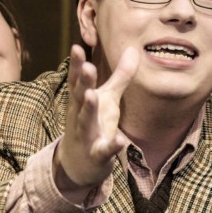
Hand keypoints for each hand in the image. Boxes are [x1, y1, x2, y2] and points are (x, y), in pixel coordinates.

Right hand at [55, 44, 136, 190]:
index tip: (77, 47)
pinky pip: (104, 151)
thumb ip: (120, 77)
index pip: (78, 81)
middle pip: (80, 97)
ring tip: (93, 96)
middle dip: (83, 82)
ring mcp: (87, 136)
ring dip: (89, 109)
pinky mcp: (97, 155)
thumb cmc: (95, 125)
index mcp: (81, 101)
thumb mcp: (108, 100)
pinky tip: (121, 141)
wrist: (78, 165)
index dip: (77, 65)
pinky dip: (112, 146)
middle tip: (87, 66)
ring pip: (85, 121)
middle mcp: (80, 116)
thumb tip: (133, 49)